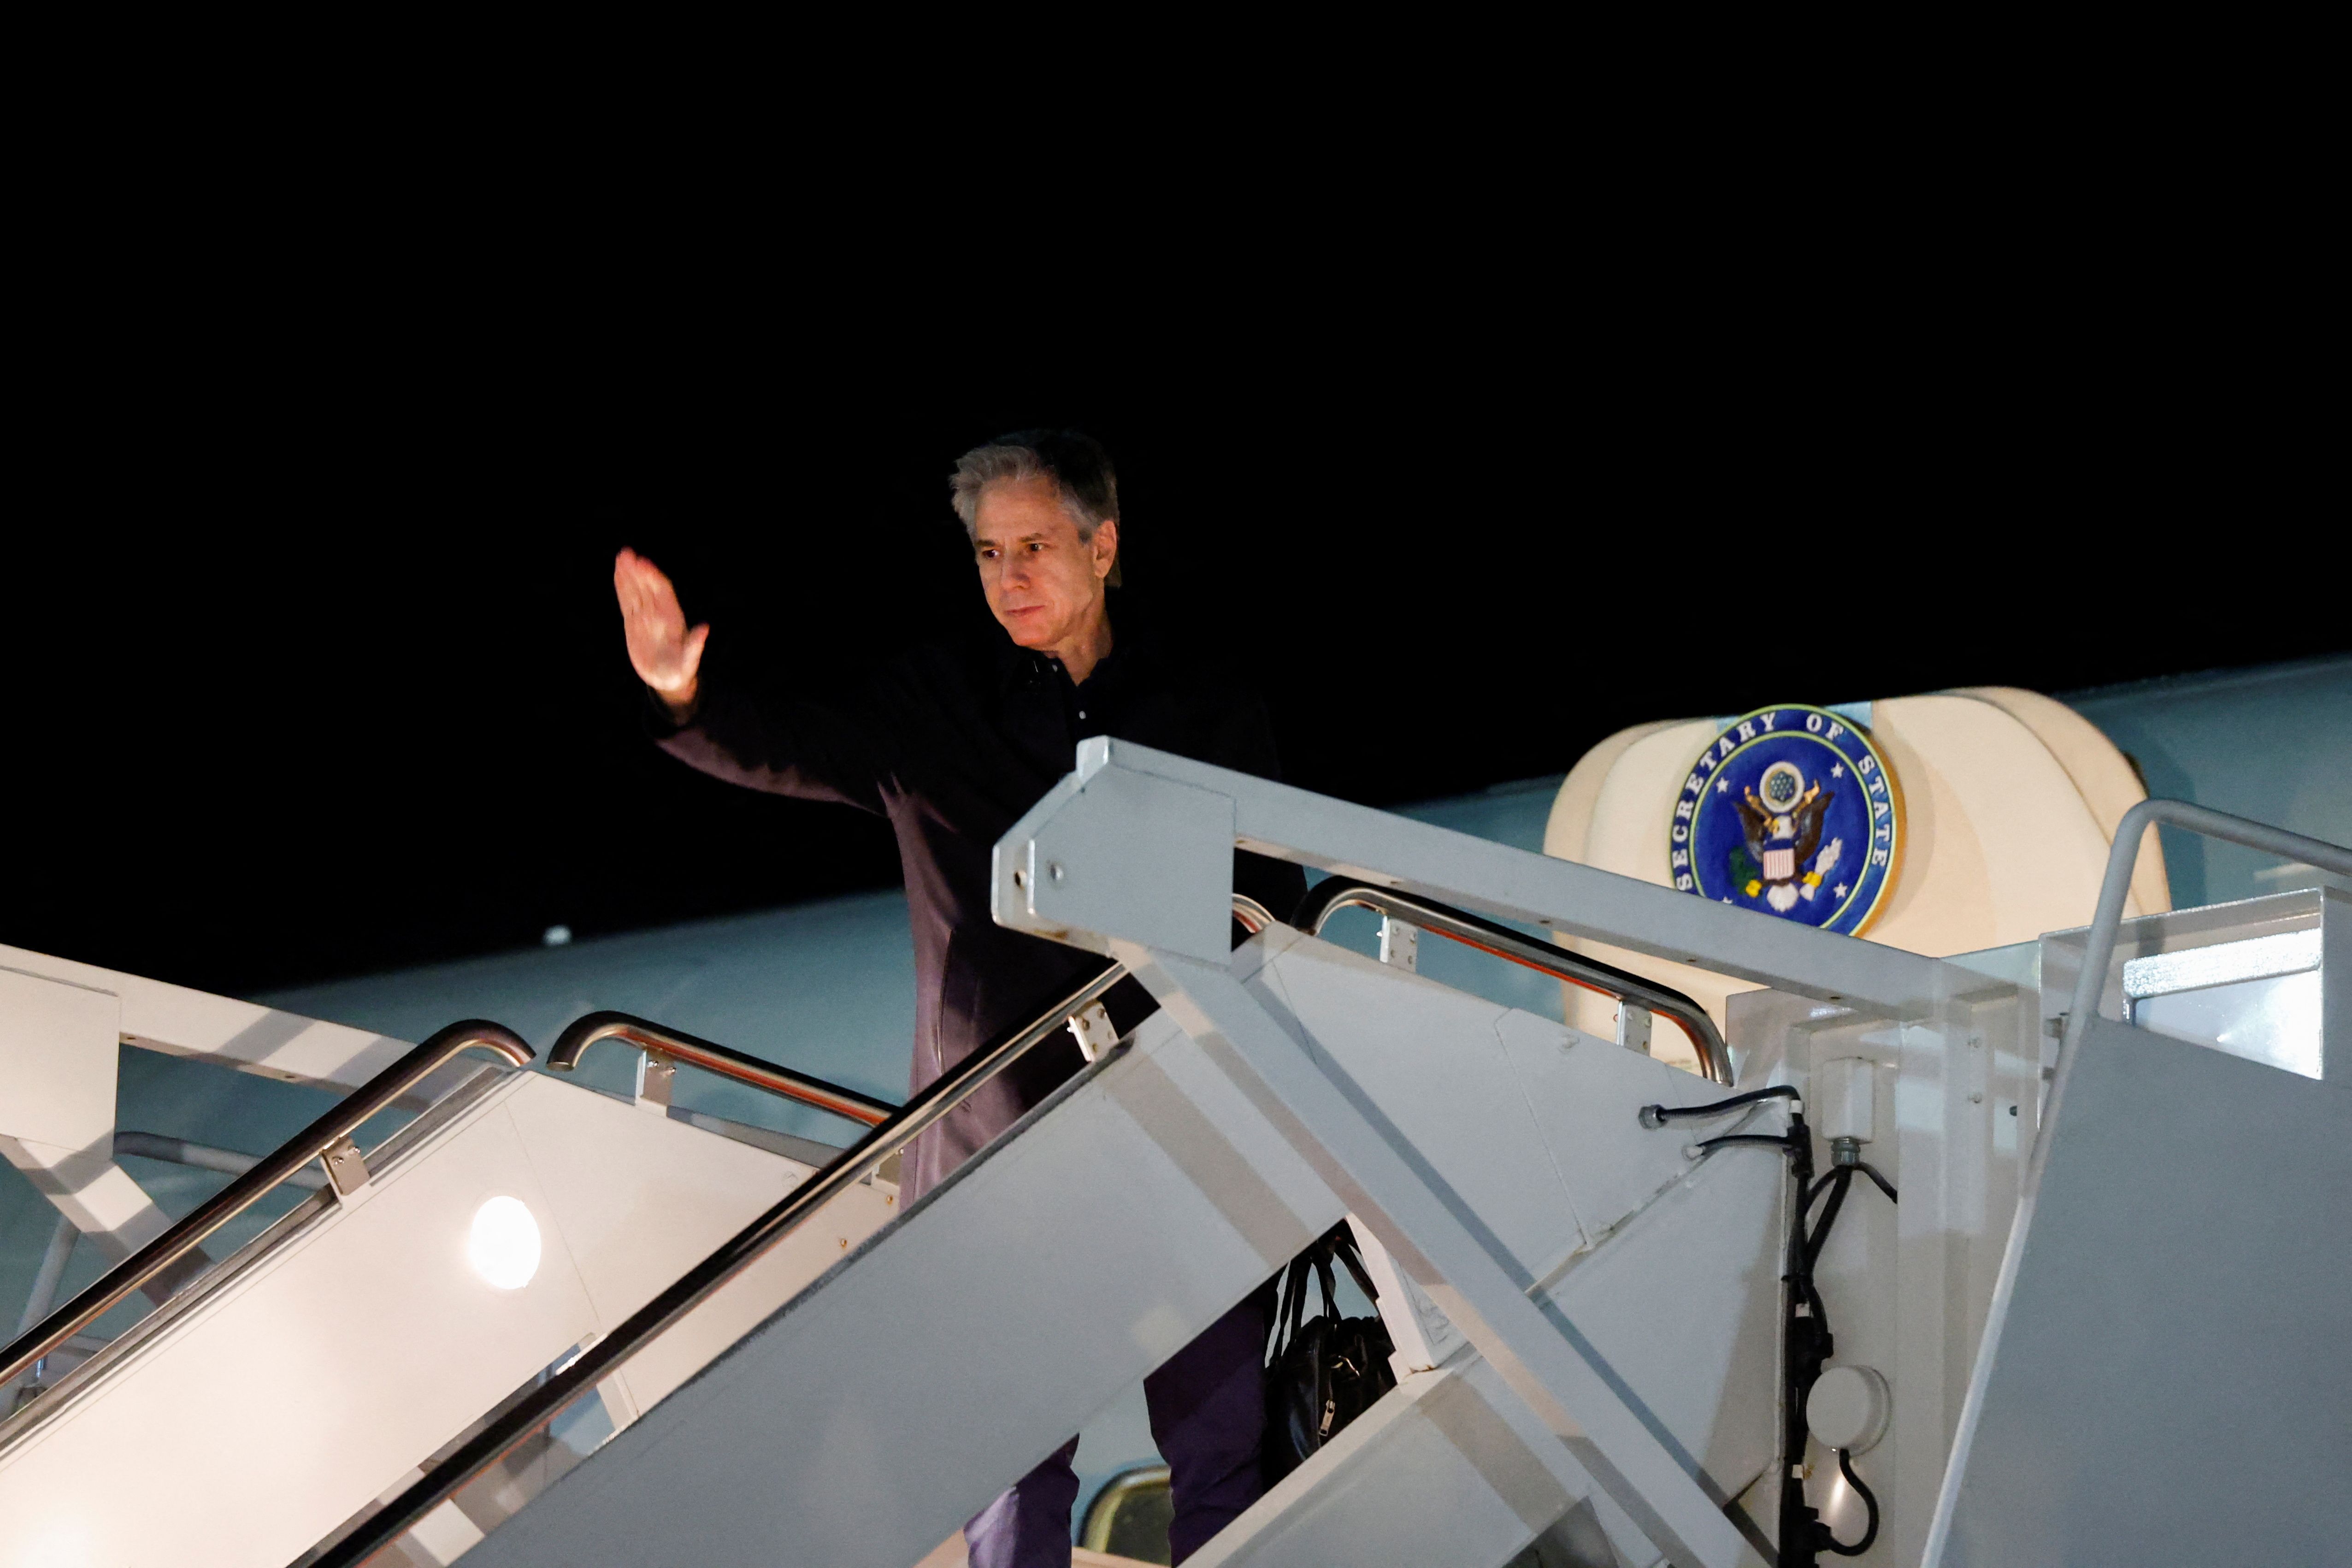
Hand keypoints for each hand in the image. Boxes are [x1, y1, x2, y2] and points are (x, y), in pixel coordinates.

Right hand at [613, 548, 709, 713]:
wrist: (669, 679)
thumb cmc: (680, 671)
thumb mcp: (688, 662)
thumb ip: (695, 646)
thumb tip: (704, 629)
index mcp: (672, 619)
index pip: (662, 593)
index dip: (654, 578)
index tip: (644, 564)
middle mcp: (660, 613)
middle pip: (648, 587)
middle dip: (639, 571)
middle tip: (627, 554)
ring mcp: (647, 616)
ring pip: (637, 591)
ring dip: (629, 574)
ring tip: (622, 556)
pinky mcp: (635, 622)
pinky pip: (628, 601)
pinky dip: (623, 587)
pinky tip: (618, 573)